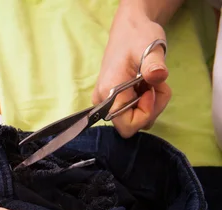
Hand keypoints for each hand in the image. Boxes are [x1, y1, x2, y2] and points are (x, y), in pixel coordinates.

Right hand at [92, 3, 171, 137]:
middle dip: (151, 107)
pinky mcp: (112, 101)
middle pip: (132, 125)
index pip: (127, 126)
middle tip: (155, 83)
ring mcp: (106, 103)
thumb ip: (153, 64)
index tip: (150, 91)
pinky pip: (133, 113)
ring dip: (151, 104)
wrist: (130, 30)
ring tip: (151, 81)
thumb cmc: (138, 37)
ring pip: (135, 120)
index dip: (145, 113)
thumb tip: (158, 76)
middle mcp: (103, 102)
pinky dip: (145, 102)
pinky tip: (145, 85)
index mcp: (108, 92)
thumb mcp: (149, 47)